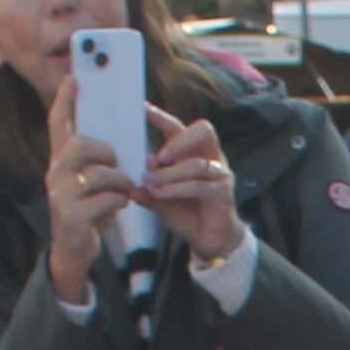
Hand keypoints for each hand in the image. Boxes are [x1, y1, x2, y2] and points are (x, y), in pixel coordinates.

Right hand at [42, 72, 142, 302]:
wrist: (74, 251)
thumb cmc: (88, 212)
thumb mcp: (93, 183)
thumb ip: (100, 162)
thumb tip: (123, 141)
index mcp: (60, 162)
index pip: (57, 124)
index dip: (65, 101)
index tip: (74, 79)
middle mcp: (54, 174)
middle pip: (80, 144)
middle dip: (106, 151)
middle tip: (119, 163)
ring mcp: (60, 195)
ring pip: (96, 173)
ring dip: (119, 179)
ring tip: (126, 188)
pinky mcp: (71, 216)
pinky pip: (104, 199)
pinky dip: (119, 201)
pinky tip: (121, 204)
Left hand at [141, 108, 246, 266]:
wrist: (209, 241)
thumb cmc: (186, 214)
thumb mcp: (159, 198)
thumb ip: (145, 186)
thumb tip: (125, 178)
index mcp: (193, 153)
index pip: (178, 127)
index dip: (161, 117)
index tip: (141, 108)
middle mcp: (210, 158)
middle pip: (203, 130)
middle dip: (178, 139)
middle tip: (158, 156)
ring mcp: (220, 174)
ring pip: (196, 163)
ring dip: (170, 173)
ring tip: (150, 182)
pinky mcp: (223, 193)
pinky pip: (199, 186)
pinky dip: (176, 189)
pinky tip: (160, 194)